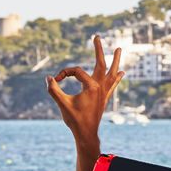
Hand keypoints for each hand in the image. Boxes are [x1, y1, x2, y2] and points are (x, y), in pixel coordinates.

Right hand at [47, 36, 122, 153]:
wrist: (86, 134)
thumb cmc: (75, 120)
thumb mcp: (62, 103)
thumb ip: (54, 90)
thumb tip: (48, 77)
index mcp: (92, 87)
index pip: (76, 72)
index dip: (64, 74)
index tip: (56, 80)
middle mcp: (101, 87)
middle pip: (100, 64)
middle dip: (98, 49)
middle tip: (97, 36)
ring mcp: (104, 93)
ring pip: (111, 73)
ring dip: (115, 60)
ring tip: (119, 49)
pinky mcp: (104, 98)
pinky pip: (113, 84)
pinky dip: (117, 77)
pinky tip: (121, 72)